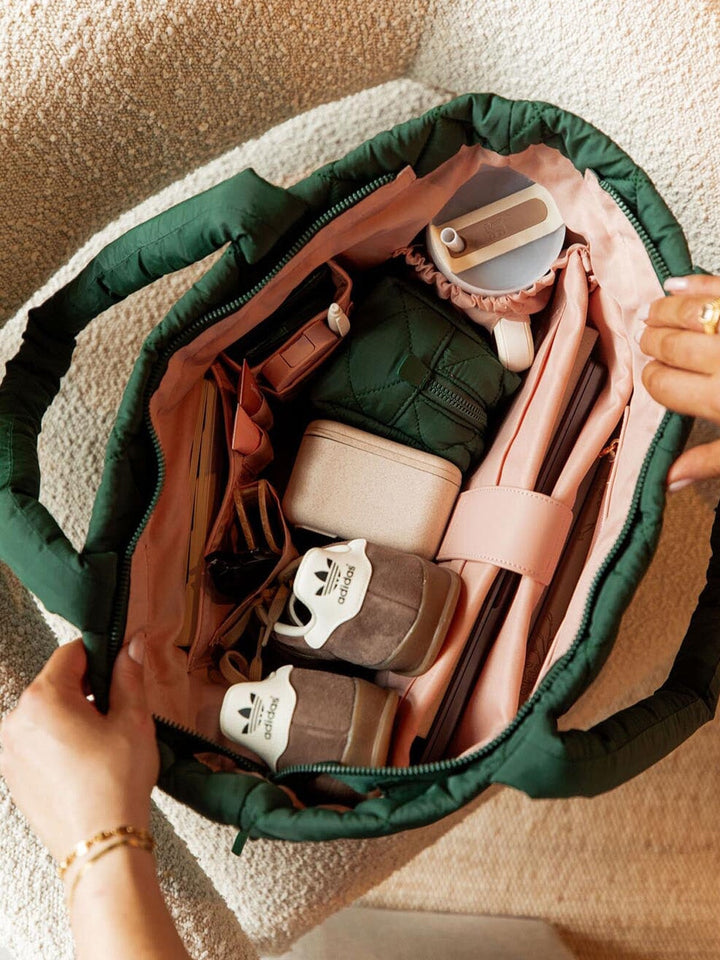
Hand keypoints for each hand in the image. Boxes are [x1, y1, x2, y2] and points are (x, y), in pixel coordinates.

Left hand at [0, 638, 158, 861]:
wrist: (101, 844)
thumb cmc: (114, 786)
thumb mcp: (133, 720)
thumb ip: (129, 676)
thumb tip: (131, 647)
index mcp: (42, 700)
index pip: (71, 653)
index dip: (101, 654)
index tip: (119, 663)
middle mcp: (16, 722)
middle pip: (56, 683)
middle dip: (87, 689)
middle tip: (118, 711)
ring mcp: (10, 751)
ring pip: (47, 714)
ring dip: (73, 716)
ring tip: (103, 742)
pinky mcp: (13, 775)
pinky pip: (38, 742)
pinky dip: (60, 742)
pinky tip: (87, 761)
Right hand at [639, 274, 719, 488]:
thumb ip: (710, 458)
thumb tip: (671, 478)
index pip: (663, 385)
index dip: (651, 378)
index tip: (653, 375)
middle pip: (669, 346)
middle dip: (652, 342)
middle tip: (648, 340)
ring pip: (686, 313)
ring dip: (663, 310)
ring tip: (653, 312)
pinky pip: (716, 288)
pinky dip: (693, 284)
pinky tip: (676, 286)